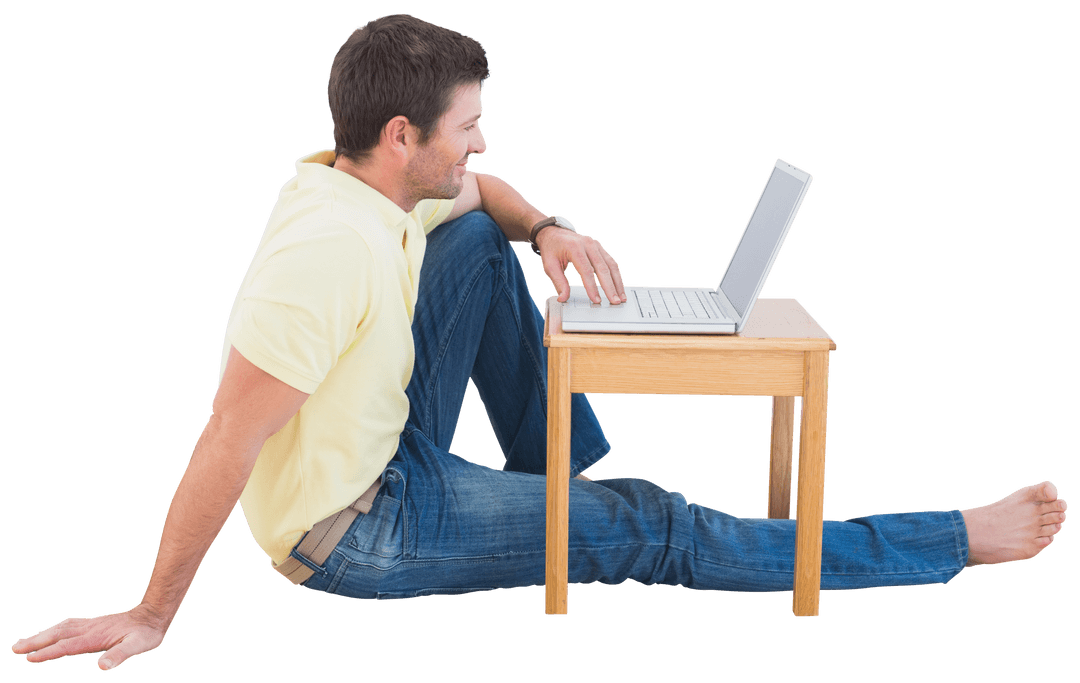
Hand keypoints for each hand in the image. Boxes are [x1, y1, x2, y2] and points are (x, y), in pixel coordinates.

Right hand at [12, 604, 167, 670]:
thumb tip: (104, 665)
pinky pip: (69, 625)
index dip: (49, 652)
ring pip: (61, 628)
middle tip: (15, 648)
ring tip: (22, 642)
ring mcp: (91, 625)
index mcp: (96, 637)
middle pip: (59, 635)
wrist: (154, 615)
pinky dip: (54, 629)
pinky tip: (49, 633)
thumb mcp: (138, 646)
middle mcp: (90, 629)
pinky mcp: (94, 624)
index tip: (30, 657)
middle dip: (36, 641)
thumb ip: (120, 654)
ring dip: (41, 635)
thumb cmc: (146, 634)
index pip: (68, 645)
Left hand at [536, 226, 625, 304]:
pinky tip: (619, 287)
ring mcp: (596, 245)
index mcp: (574, 247)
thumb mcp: (549, 265)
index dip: (592, 287)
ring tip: (621, 297)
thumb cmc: (552, 249)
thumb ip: (558, 282)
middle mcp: (588, 244)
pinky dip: (616, 275)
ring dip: (617, 282)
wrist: (554, 233)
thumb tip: (563, 298)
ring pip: (611, 265)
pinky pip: (611, 262)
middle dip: (610, 287)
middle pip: (603, 268)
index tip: (596, 300)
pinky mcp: (600, 248)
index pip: (586, 270)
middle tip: (614, 302)